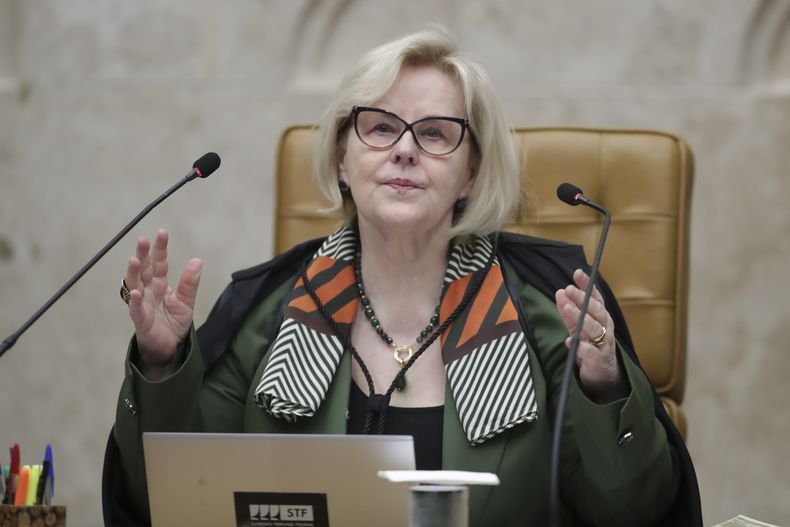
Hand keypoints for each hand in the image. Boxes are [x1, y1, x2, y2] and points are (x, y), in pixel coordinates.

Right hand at [124, 229, 201, 378]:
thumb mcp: (186, 300)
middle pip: (143, 269)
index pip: (158, 262)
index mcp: (159, 284)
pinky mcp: (141, 321)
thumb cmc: (174, 323)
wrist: (171, 348)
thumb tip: (197, 260)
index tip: (162, 232)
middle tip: (143, 240)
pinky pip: (136, 310)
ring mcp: (142, 305)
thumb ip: (189, 282)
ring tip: (135, 259)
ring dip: (134, 273)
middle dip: (143, 254)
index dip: (159, 248)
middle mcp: (148, 291)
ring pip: (134, 285)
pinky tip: (136, 293)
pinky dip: (136, 302)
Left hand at [555, 269, 626, 402]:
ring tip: (567, 308)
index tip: (577, 273)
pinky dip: (580, 346)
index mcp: (601, 316)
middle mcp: (605, 327)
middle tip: (568, 289)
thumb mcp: (578, 325)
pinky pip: (590, 351)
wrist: (602, 373)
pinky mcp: (598, 360)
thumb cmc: (591, 345)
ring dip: (580, 316)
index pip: (595, 297)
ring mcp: (603, 343)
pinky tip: (570, 341)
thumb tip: (560, 292)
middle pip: (595, 309)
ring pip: (594, 327)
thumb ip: (569, 310)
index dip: (587, 285)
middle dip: (582, 298)